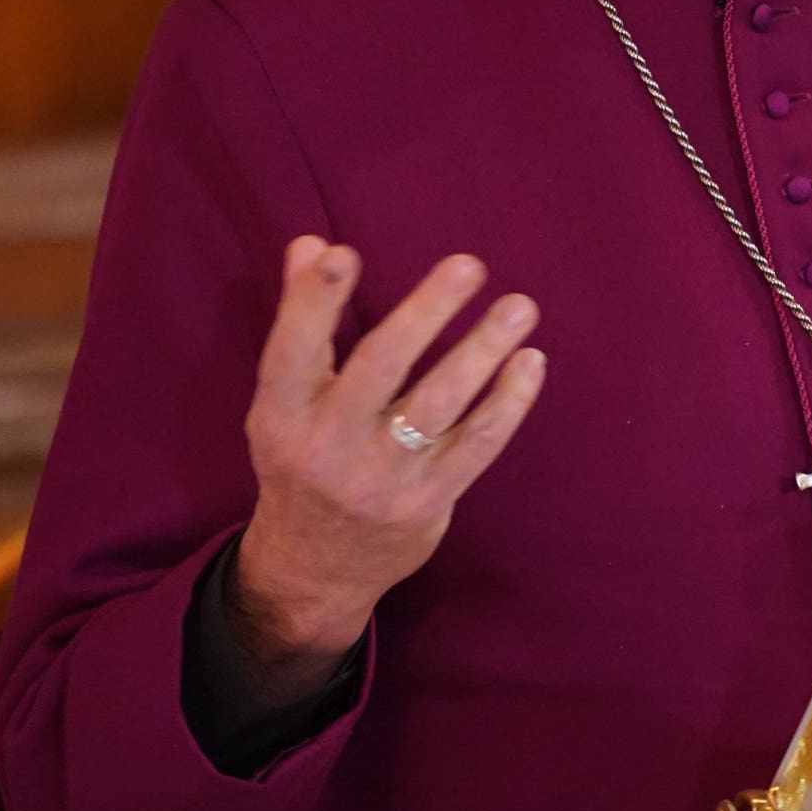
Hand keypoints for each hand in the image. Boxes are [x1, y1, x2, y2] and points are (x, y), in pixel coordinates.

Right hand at [231, 238, 545, 687]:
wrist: (315, 567)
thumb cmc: (303, 459)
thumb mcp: (285, 401)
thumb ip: (302, 323)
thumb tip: (312, 243)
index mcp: (281, 414)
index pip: (292, 350)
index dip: (313, 302)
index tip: (342, 252)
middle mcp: (327, 445)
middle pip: (379, 367)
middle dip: (425, 312)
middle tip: (468, 264)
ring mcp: (380, 477)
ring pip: (438, 403)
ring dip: (482, 350)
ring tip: (519, 306)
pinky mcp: (427, 502)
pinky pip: (475, 444)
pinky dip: (507, 402)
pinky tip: (529, 362)